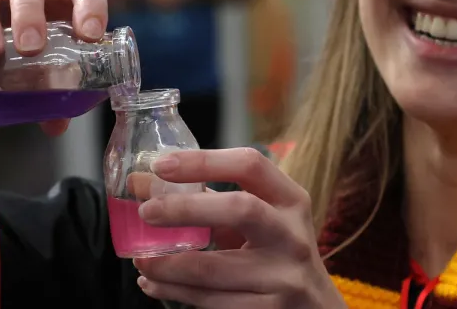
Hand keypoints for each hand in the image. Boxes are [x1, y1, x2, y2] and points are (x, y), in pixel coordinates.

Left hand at [132, 148, 345, 308]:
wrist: (316, 307)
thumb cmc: (277, 252)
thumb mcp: (259, 220)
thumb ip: (208, 200)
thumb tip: (142, 184)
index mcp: (290, 200)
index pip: (250, 165)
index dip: (203, 161)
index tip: (162, 165)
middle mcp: (292, 234)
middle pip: (239, 209)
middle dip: (185, 209)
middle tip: (146, 212)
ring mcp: (283, 276)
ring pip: (213, 268)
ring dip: (167, 264)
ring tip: (141, 259)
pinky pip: (211, 301)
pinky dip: (175, 292)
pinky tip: (155, 284)